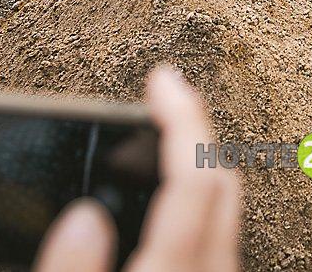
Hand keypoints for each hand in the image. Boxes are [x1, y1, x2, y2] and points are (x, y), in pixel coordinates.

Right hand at [33, 66, 239, 271]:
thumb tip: (83, 217)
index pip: (194, 181)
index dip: (182, 118)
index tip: (163, 79)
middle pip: (222, 184)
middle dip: (195, 129)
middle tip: (163, 96)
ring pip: (227, 207)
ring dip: (199, 163)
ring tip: (165, 132)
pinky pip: (220, 231)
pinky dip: (201, 197)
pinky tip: (171, 195)